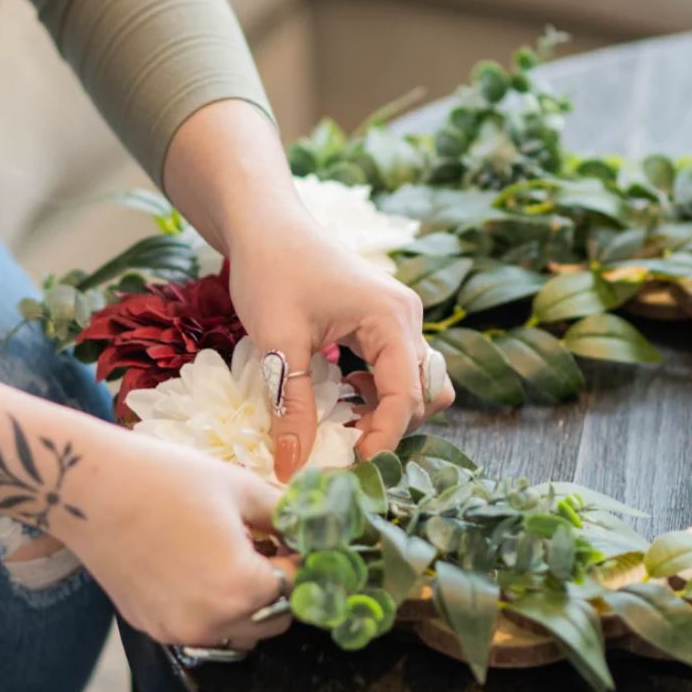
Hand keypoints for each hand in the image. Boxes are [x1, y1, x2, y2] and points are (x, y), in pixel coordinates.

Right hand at [63, 429, 295, 649]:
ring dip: (249, 604)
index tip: (292, 537)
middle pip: (274, 619)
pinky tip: (199, 566)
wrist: (92, 491)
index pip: (297, 586)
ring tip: (233, 557)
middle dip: (279, 586)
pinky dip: (214, 608)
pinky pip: (202, 629)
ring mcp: (180, 633)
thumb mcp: (241, 488)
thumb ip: (283, 516)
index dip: (300, 559)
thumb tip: (306, 529)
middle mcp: (214, 624)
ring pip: (240, 632)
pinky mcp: (153, 630)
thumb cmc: (170, 481)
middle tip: (266, 546)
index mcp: (243, 588)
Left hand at [228, 213, 455, 480]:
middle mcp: (406, 318)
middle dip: (391, 427)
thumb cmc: (270, 270)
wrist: (264, 222)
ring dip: (387, 411)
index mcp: (391, 318)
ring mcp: (399, 318)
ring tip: (342, 423)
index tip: (349, 466)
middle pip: (426, 393)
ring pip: (418, 384)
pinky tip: (341, 394)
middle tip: (342, 447)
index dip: (383, 438)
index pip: (407, 395)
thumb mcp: (277, 343)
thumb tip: (293, 468)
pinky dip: (377, 393)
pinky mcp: (384, 322)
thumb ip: (291, 407)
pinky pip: (398, 369)